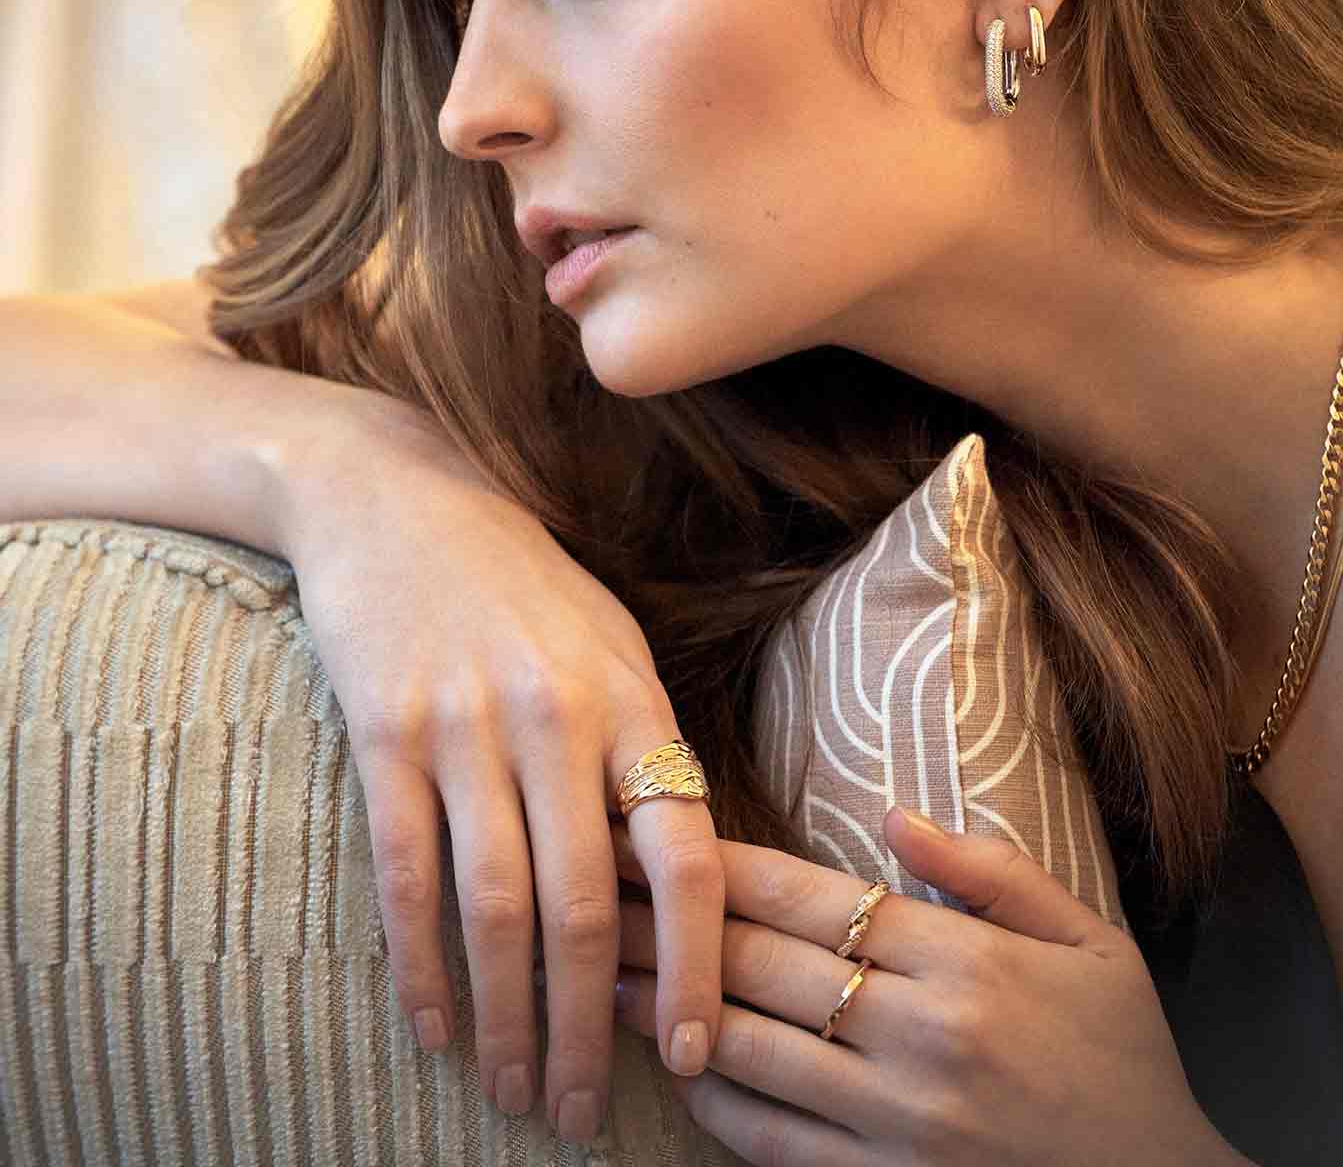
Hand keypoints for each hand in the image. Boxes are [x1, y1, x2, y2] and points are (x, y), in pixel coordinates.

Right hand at [274, 391, 725, 1141]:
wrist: (398, 498)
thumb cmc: (524, 581)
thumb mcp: (611, 641)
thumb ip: (644, 746)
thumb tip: (673, 871)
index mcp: (633, 701)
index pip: (687, 857)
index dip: (697, 965)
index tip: (695, 1054)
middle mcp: (558, 720)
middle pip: (586, 910)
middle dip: (588, 1029)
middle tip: (576, 1112)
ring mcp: (467, 728)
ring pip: (496, 908)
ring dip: (506, 1017)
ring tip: (510, 1089)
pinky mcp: (384, 734)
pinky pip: (406, 874)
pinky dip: (421, 964)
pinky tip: (433, 1025)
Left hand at [611, 807, 1251, 1165]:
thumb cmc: (1126, 1059)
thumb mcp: (1093, 941)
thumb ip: (994, 871)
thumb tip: (896, 814)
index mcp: (963, 958)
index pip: (811, 896)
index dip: (722, 865)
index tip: (656, 834)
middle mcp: (919, 1033)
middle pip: (764, 965)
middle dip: (672, 922)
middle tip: (600, 891)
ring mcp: (897, 1120)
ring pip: (752, 1050)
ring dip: (670, 1010)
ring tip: (606, 976)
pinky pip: (775, 1145)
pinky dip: (717, 1107)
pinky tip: (675, 1072)